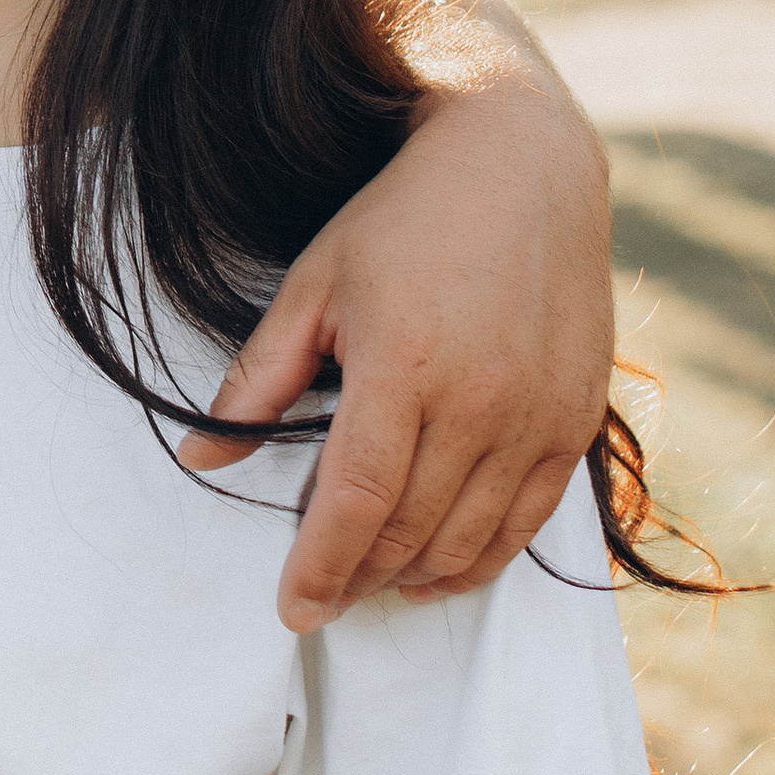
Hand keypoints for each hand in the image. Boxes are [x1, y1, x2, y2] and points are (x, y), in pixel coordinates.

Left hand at [182, 51, 611, 633]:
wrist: (520, 166)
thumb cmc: (403, 219)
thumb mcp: (314, 284)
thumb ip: (260, 377)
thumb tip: (199, 453)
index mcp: (403, 365)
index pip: (355, 501)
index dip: (320, 566)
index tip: (293, 608)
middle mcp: (479, 401)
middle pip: (410, 530)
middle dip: (359, 577)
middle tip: (322, 593)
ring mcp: (536, 416)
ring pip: (470, 538)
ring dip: (416, 576)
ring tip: (373, 584)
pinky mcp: (576, 421)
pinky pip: (529, 523)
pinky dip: (482, 558)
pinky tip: (442, 568)